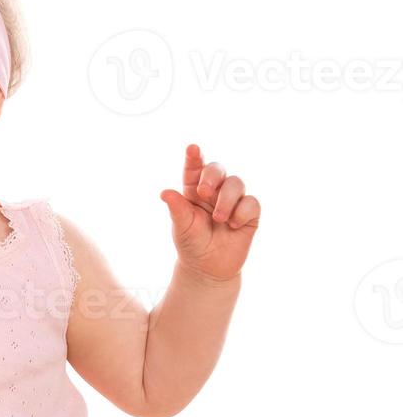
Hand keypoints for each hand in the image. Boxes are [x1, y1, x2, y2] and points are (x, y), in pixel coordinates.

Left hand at [159, 143, 259, 282]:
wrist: (209, 268)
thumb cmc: (192, 243)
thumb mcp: (182, 227)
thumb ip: (177, 209)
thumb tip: (164, 192)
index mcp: (194, 192)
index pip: (194, 170)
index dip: (194, 158)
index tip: (192, 148)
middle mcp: (215, 192)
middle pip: (218, 169)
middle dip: (212, 176)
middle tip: (203, 191)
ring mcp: (233, 200)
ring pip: (236, 183)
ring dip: (226, 199)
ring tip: (218, 219)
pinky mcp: (249, 213)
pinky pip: (251, 202)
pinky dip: (242, 211)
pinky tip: (233, 225)